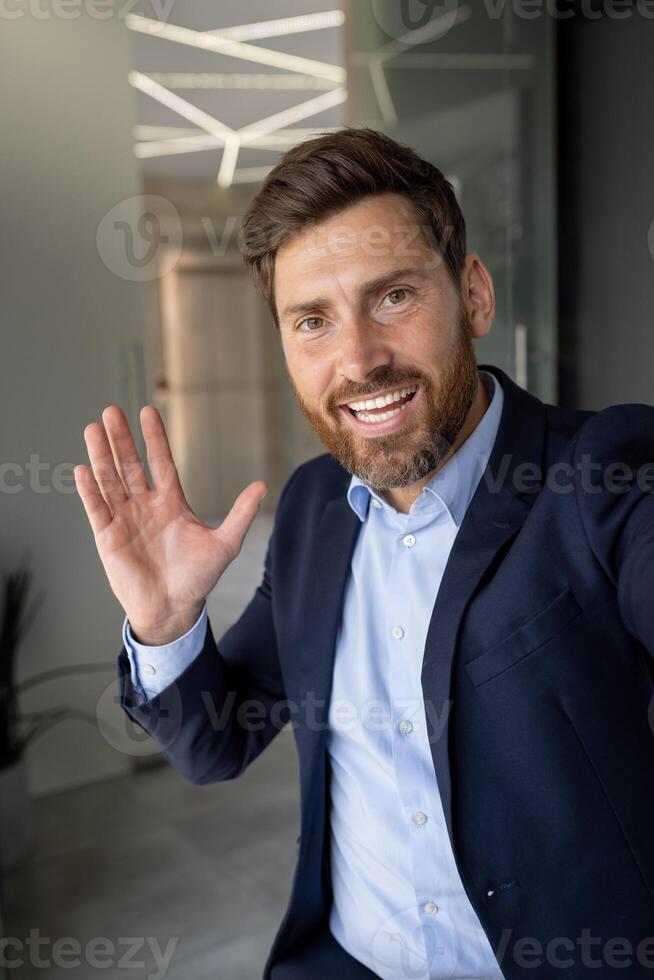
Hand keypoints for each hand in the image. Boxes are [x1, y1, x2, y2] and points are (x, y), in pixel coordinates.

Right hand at [75, 405, 267, 644]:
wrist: (174, 608)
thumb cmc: (197, 578)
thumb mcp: (225, 544)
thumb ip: (240, 514)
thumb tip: (262, 486)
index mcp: (171, 502)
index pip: (160, 462)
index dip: (154, 438)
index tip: (148, 411)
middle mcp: (145, 505)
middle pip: (130, 465)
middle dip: (121, 438)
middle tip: (111, 411)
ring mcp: (124, 519)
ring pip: (110, 480)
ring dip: (101, 455)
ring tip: (93, 429)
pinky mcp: (107, 537)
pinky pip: (96, 508)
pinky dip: (90, 490)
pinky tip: (83, 469)